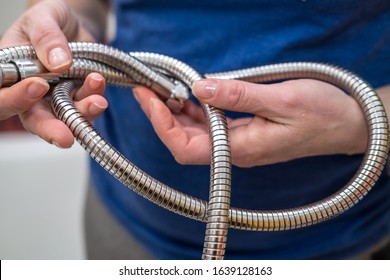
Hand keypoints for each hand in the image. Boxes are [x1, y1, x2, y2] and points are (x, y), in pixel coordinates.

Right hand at [0, 0, 106, 147]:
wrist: (75, 24)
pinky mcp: (78, 99)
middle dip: (51, 129)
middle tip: (65, 138)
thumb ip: (46, 36)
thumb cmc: (50, 20)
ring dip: (83, 113)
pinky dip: (94, 99)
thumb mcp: (44, 17)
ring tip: (98, 101)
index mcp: (10, 74)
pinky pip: (86, 107)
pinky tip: (99, 83)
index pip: (3, 96)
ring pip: (66, 118)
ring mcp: (56, 98)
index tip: (39, 86)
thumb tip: (58, 62)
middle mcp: (31, 93)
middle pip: (34, 120)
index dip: (17, 99)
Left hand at [133, 78, 367, 166]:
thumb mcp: (281, 100)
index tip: (150, 98)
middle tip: (148, 88)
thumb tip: (199, 88)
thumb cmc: (321, 115)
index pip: (187, 147)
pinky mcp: (243, 133)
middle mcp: (235, 151)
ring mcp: (238, 143)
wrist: (346, 125)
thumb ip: (238, 96)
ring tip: (163, 88)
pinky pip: (211, 125)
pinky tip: (189, 94)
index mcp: (241, 149)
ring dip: (176, 112)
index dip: (163, 125)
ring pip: (196, 133)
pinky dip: (195, 110)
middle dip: (161, 116)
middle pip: (185, 141)